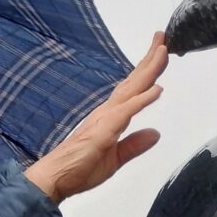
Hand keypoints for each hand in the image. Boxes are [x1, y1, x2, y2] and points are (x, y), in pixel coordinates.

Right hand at [25, 31, 168, 202]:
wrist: (54, 179)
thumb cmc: (78, 169)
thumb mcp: (115, 159)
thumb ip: (134, 145)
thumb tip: (155, 133)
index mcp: (110, 117)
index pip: (133, 89)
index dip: (147, 70)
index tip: (160, 52)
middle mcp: (107, 112)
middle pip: (134, 81)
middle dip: (150, 59)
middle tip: (162, 37)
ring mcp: (104, 119)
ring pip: (131, 90)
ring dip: (148, 71)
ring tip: (162, 52)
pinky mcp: (103, 131)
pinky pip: (126, 112)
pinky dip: (142, 99)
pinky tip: (156, 89)